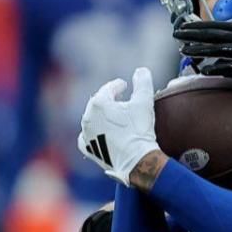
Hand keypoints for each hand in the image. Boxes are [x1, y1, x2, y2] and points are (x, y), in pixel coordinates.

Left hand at [78, 67, 161, 186]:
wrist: (136, 160)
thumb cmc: (139, 130)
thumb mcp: (144, 102)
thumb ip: (143, 82)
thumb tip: (141, 71)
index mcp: (98, 103)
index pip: (109, 88)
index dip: (118, 85)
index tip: (124, 85)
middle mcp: (88, 117)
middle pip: (98, 103)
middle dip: (108, 99)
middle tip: (119, 99)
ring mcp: (86, 134)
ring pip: (92, 119)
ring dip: (101, 116)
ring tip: (112, 117)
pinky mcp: (88, 148)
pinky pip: (86, 138)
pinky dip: (92, 134)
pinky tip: (99, 133)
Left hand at [176, 21, 231, 79]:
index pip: (216, 27)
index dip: (198, 27)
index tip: (183, 27)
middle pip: (213, 35)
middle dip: (193, 35)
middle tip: (175, 35)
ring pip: (220, 48)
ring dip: (202, 49)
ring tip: (184, 51)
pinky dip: (220, 66)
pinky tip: (207, 69)